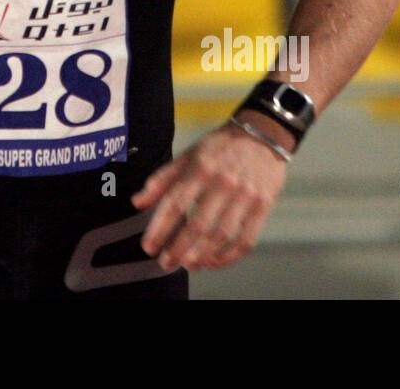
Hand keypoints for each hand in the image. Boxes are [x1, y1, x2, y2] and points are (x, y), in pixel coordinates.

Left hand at [131, 120, 287, 271]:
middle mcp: (222, 183)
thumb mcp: (187, 155)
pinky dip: (229, 256)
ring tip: (188, 265)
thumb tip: (137, 202)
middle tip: (165, 264)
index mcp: (200, 168)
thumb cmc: (219, 147)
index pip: (175, 203)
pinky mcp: (263, 206)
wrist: (263, 133)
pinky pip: (246, 239)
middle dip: (179, 248)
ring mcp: (245, 196)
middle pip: (198, 224)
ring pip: (222, 235)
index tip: (148, 247)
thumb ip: (162, 179)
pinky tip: (214, 261)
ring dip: (203, 255)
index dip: (160, 228)